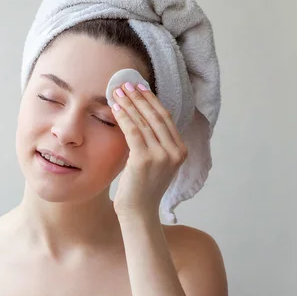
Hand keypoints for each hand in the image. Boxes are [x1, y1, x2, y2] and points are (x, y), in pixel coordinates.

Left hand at [110, 81, 187, 220]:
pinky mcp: (145, 159)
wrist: (138, 213)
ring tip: (117, 92)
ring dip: (129, 104)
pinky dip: (124, 117)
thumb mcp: (155, 163)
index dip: (151, 100)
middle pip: (156, 116)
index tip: (139, 87)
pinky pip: (133, 132)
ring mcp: (162, 156)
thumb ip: (154, 143)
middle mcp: (175, 152)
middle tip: (125, 83)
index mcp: (181, 151)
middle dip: (139, 97)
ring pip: (144, 121)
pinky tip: (115, 108)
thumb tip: (142, 117)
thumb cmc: (141, 188)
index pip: (165, 118)